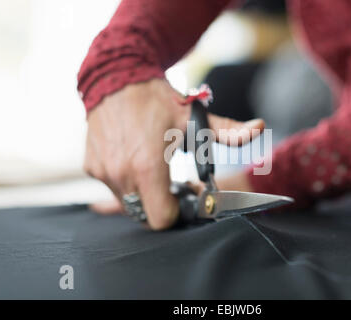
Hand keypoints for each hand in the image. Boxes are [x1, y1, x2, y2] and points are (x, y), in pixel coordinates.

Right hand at [84, 79, 263, 229]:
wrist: (116, 78)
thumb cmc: (156, 98)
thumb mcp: (195, 117)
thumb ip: (228, 131)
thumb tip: (259, 128)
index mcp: (148, 166)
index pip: (161, 219)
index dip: (176, 210)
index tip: (181, 192)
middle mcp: (121, 173)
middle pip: (145, 215)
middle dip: (161, 203)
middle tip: (169, 180)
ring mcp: (103, 171)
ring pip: (129, 202)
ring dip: (143, 192)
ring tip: (152, 166)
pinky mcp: (91, 166)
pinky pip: (114, 186)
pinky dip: (126, 181)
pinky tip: (134, 157)